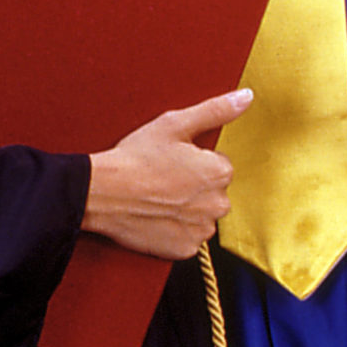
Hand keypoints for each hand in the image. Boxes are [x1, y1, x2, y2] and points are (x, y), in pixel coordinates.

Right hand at [83, 89, 250, 259]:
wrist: (99, 193)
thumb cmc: (135, 158)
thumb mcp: (175, 124)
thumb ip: (217, 110)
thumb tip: (246, 96)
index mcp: (221, 172)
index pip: (219, 166)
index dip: (194, 163)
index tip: (172, 163)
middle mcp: (218, 204)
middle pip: (213, 193)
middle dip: (194, 188)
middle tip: (163, 181)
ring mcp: (201, 229)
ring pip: (202, 216)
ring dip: (187, 211)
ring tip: (157, 200)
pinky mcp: (184, 250)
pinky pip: (188, 239)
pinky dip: (175, 231)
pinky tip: (156, 218)